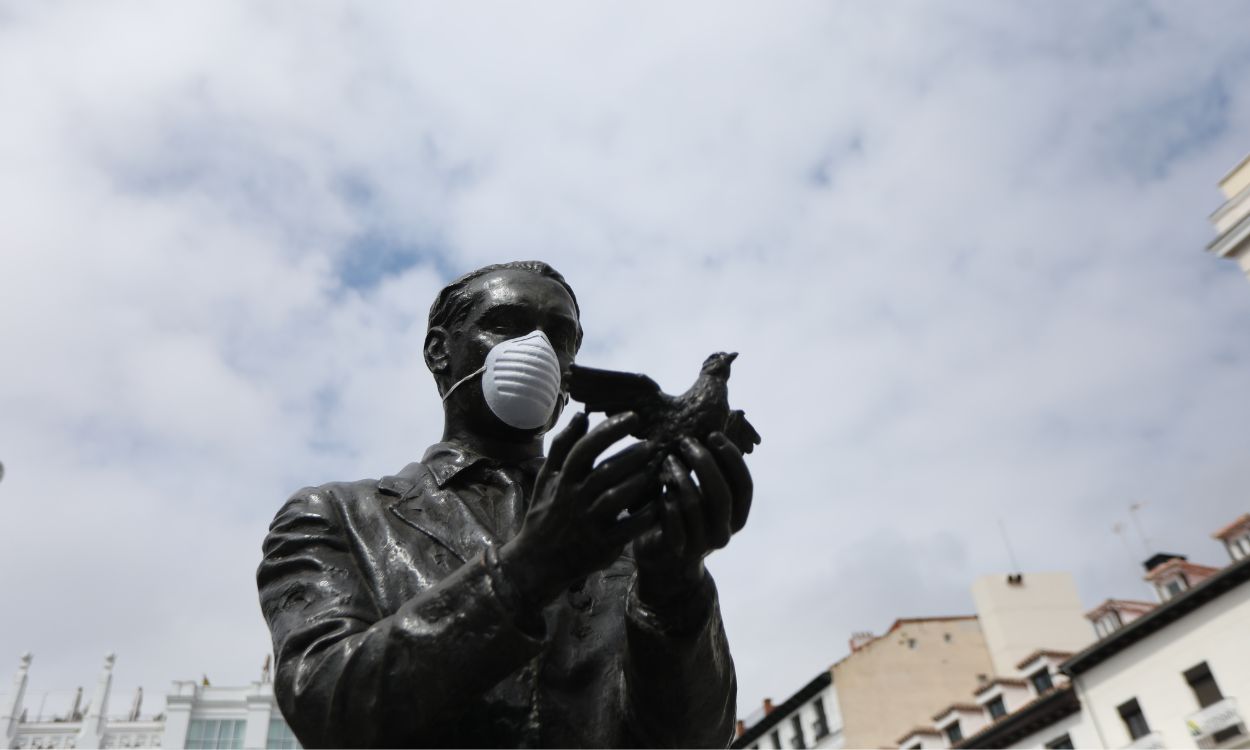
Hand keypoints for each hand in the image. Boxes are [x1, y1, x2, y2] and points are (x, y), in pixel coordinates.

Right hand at [499, 411, 658, 608]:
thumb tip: (582, 415)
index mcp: (562, 481)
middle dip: (631, 455)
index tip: (632, 416)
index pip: (584, 449)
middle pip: (604, 472)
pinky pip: (627, 529)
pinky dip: (644, 515)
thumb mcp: (546, 478)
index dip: (608, 431)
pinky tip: (660, 502)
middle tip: (655, 443)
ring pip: (616, 498)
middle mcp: (574, 500)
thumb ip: (563, 446)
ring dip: (639, 482)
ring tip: (658, 468)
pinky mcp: (601, 545)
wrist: (537, 562)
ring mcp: (588, 524)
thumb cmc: (546, 513)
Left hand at [632, 432, 752, 606]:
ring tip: (667, 459)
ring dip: (680, 476)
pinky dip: (665, 499)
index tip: (713, 435)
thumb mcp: (703, 495)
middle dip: (704, 463)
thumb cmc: (684, 516)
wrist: (665, 561)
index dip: (731, 458)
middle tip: (686, 441)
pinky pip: (672, 520)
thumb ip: (712, 472)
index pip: (744, 485)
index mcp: (738, 517)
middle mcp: (725, 532)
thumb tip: (713, 424)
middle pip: (721, 494)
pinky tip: (658, 487)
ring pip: (694, 504)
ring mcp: (702, 545)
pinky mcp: (677, 550)